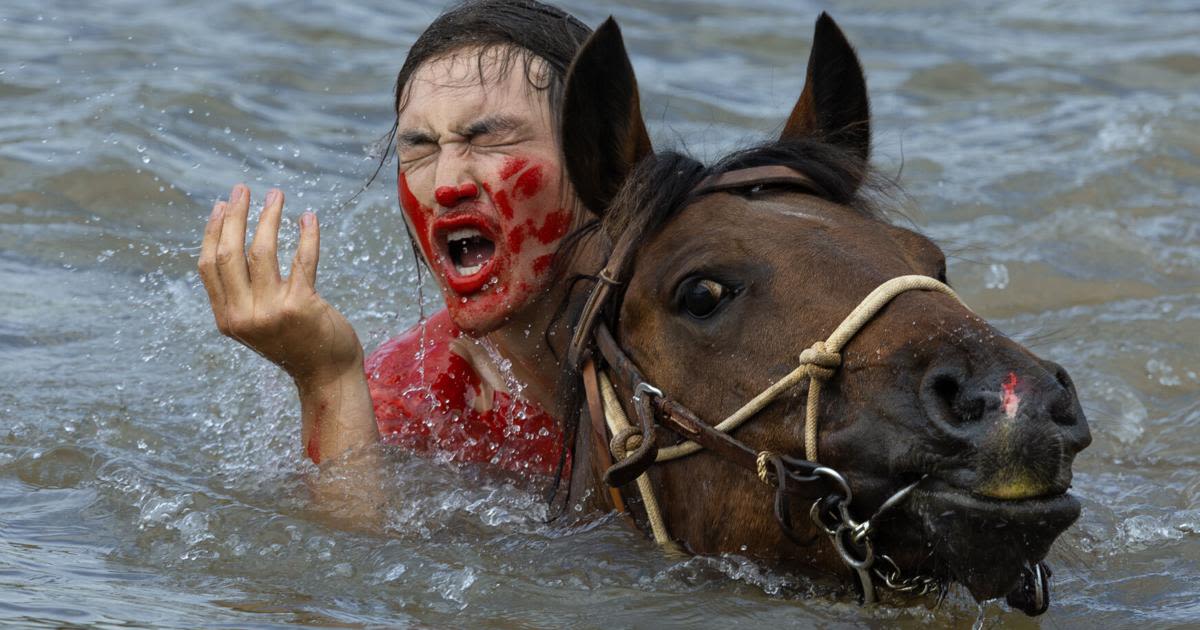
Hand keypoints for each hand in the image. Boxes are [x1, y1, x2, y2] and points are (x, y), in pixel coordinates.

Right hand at [198, 184, 362, 384]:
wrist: (326, 374)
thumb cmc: (294, 342)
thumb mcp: (255, 323)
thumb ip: (240, 295)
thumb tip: (231, 243)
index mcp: (227, 318)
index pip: (209, 266)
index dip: (213, 232)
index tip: (222, 206)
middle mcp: (244, 316)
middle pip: (230, 254)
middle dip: (236, 216)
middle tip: (243, 189)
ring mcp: (272, 311)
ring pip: (262, 252)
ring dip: (269, 217)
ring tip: (276, 195)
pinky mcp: (302, 305)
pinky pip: (302, 259)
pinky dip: (307, 235)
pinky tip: (309, 217)